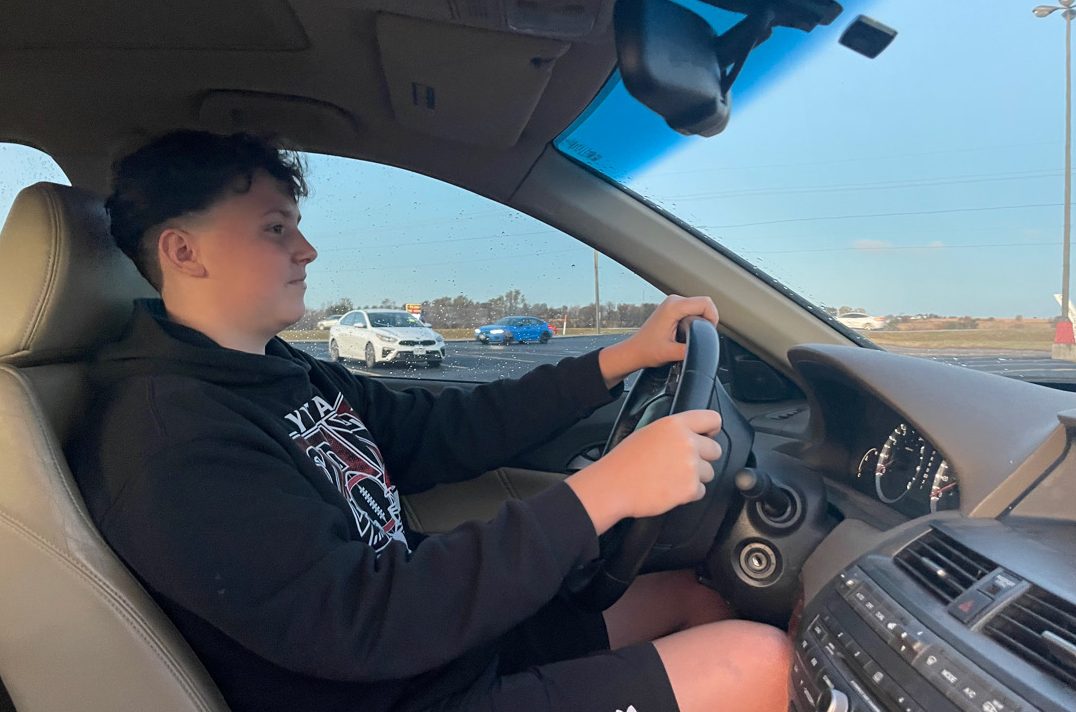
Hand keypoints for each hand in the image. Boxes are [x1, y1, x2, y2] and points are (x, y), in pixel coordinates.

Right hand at [566, 410, 722, 534]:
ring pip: (709, 472)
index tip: (708, 436)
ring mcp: (691, 466)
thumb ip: (674, 431)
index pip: (713, 419)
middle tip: (682, 464)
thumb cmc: (625, 462)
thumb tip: (691, 435)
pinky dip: (688, 494)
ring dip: (695, 477)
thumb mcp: (649, 432)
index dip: (712, 430)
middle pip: (715, 450)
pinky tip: (670, 489)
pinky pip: (701, 491)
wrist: (614, 485)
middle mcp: (687, 442)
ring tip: (671, 478)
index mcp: (675, 425)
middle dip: (703, 458)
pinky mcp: (690, 488)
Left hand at [598, 295, 718, 388]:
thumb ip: (691, 350)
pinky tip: (688, 331)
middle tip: (701, 336)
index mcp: (673, 307)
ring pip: (700, 306)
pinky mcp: (673, 308)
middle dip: (708, 319)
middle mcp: (673, 301)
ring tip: (693, 334)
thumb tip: (704, 350)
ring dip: (702, 320)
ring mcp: (673, 303)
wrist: (634, 351)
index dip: (713, 318)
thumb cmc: (647, 350)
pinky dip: (697, 319)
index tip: (708, 332)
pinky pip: (693, 309)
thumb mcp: (672, 353)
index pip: (706, 303)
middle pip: (705, 303)